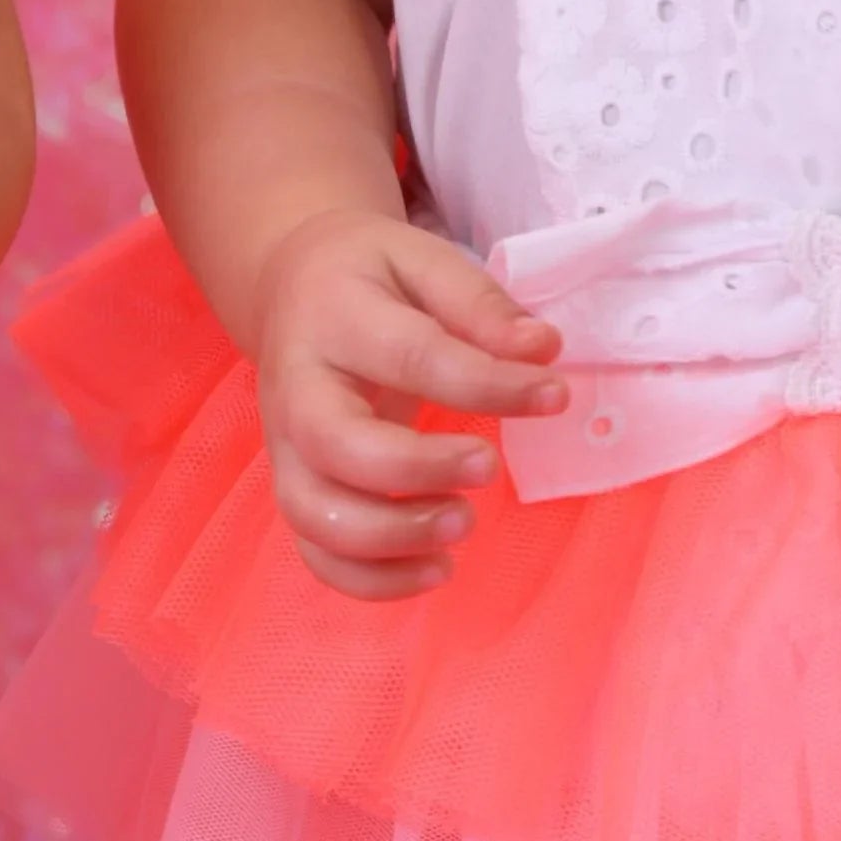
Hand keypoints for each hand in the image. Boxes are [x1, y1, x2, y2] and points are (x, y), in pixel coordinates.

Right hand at [252, 207, 565, 597]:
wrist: (287, 285)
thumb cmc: (369, 276)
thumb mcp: (423, 260)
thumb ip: (480, 305)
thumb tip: (542, 351)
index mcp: (335, 319)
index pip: (411, 356)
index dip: (487, 383)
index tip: (553, 395)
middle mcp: (297, 390)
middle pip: (337, 445)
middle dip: (418, 469)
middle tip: (488, 468)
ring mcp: (286, 447)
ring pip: (314, 513)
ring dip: (391, 538)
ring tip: (464, 525)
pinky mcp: (294, 486)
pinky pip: (315, 552)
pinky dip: (371, 581)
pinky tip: (437, 568)